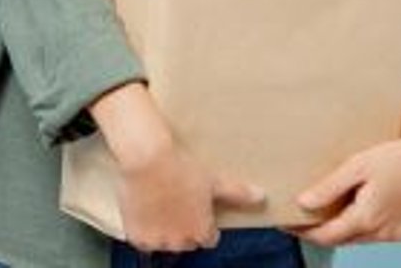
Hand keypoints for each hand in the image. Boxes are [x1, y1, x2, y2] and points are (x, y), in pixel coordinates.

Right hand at [116, 135, 265, 253]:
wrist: (147, 159)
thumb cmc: (181, 168)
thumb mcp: (214, 180)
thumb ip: (238, 193)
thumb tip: (262, 196)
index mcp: (201, 232)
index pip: (208, 239)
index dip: (203, 222)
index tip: (195, 208)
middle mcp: (181, 242)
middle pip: (186, 241)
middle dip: (183, 227)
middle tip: (178, 202)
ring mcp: (158, 241)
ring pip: (165, 242)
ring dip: (164, 229)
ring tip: (161, 204)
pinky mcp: (138, 237)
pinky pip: (144, 240)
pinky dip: (144, 230)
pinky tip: (147, 210)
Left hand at [282, 125, 400, 246]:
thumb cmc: (392, 155)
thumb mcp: (356, 166)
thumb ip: (329, 187)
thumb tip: (303, 204)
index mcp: (368, 218)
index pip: (326, 236)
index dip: (303, 232)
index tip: (285, 224)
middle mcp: (383, 232)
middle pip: (341, 239)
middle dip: (319, 232)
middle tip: (297, 220)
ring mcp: (395, 234)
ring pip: (358, 238)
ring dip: (341, 231)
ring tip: (320, 216)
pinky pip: (375, 234)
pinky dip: (361, 228)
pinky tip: (352, 213)